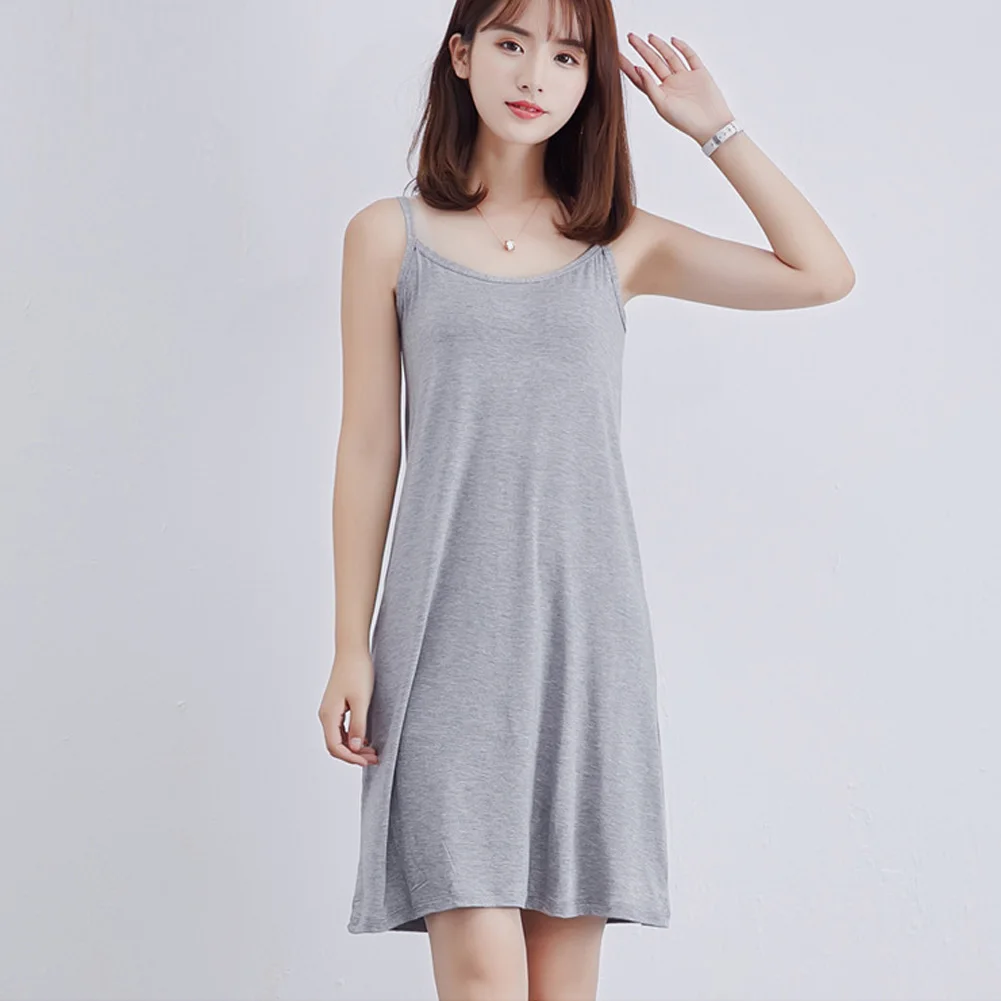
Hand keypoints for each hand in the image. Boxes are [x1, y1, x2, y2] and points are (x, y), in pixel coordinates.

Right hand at [318, 651, 379, 766]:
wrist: (352, 650)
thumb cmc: (357, 671)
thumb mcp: (361, 700)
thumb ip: (358, 725)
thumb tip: (354, 748)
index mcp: (328, 715)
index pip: (335, 746)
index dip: (351, 758)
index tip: (368, 761)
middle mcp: (325, 715)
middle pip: (335, 745)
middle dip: (354, 755)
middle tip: (374, 758)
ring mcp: (330, 710)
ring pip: (339, 738)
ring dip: (354, 747)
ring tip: (372, 752)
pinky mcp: (336, 705)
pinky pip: (342, 728)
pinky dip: (353, 737)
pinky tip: (366, 739)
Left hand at [619, 33, 735, 145]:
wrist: (711, 125)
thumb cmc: (685, 121)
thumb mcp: (662, 105)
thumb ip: (649, 87)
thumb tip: (638, 69)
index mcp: (659, 94)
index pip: (640, 77)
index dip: (628, 66)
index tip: (617, 55)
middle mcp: (670, 85)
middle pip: (653, 63)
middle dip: (642, 50)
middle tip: (630, 37)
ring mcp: (684, 78)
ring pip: (669, 58)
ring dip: (659, 47)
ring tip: (649, 36)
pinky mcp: (699, 73)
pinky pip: (690, 57)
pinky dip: (683, 47)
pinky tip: (673, 40)